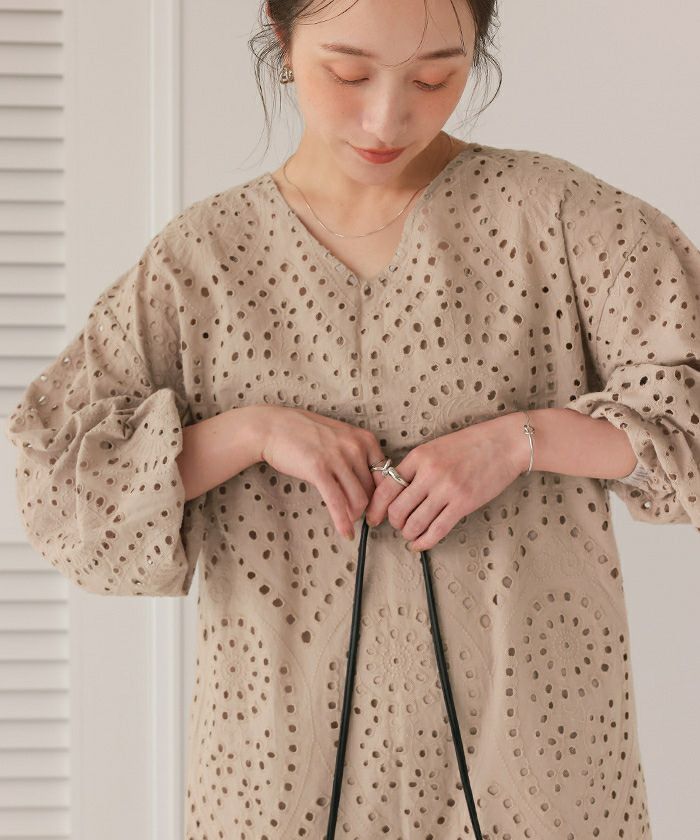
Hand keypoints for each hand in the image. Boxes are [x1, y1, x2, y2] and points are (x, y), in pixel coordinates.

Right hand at [258, 406, 387, 540]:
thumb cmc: (305, 434)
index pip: (385, 476)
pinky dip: (342, 522)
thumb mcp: (340, 438)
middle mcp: (355, 447)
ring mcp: (337, 458)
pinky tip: (345, 533)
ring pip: (358, 499)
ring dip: (355, 516)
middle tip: (361, 520)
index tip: (378, 509)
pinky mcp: (319, 470)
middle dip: (368, 509)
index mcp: (365, 439)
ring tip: (349, 522)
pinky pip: (337, 502)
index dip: (382, 497)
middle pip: (372, 490)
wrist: (274, 427)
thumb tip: (369, 486)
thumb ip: (357, 457)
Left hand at [364, 413, 528, 551]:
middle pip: (397, 509)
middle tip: (396, 525)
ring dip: (408, 533)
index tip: (373, 517)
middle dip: (393, 523)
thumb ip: (414, 466)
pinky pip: (437, 530)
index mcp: (418, 457)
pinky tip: (420, 543)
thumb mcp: (435, 447)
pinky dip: (424, 541)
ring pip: (414, 523)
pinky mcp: (463, 504)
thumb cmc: (470, 444)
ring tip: (410, 533)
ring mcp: (447, 490)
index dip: (375, 508)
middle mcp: (429, 473)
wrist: (504, 443)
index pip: (386, 487)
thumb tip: (393, 489)